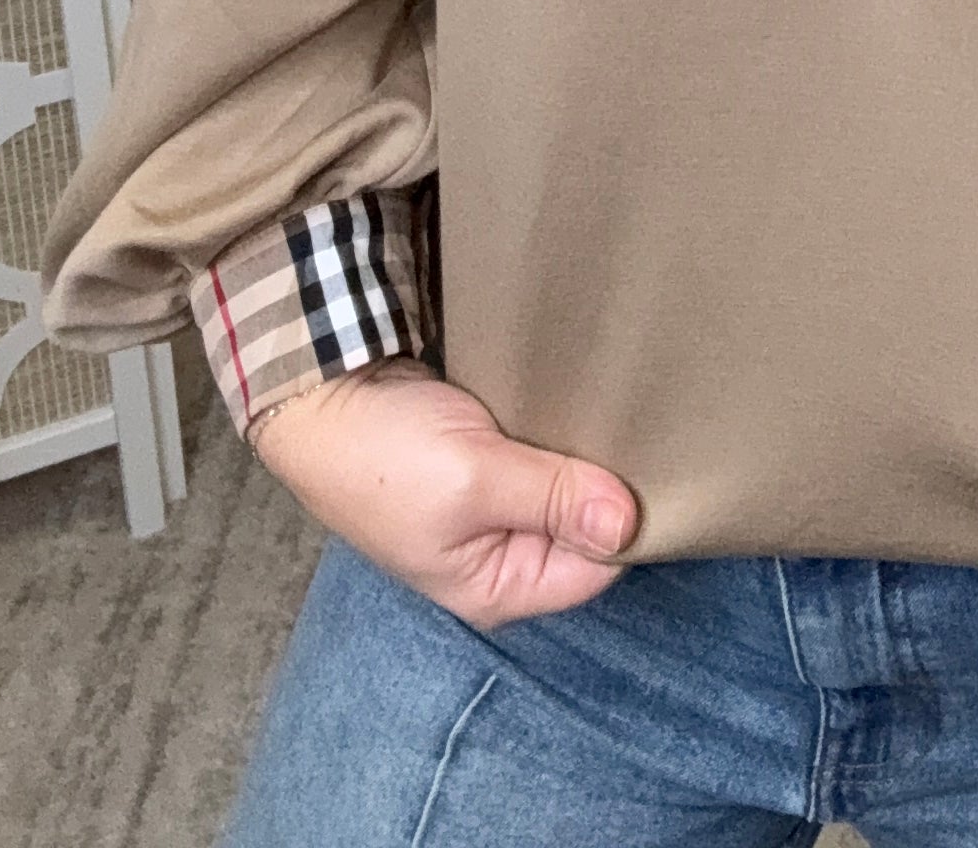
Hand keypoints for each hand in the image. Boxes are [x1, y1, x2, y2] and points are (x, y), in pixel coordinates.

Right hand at [248, 359, 641, 631]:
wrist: (321, 393)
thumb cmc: (382, 454)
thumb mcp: (473, 481)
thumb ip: (551, 499)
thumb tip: (628, 524)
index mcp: (496, 584)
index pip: (596, 567)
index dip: (626, 521)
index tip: (656, 466)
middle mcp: (501, 552)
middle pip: (585, 525)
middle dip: (608, 482)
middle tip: (640, 427)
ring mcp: (494, 504)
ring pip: (568, 483)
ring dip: (586, 448)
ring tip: (617, 406)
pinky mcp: (489, 459)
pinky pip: (544, 451)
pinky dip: (561, 425)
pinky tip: (581, 395)